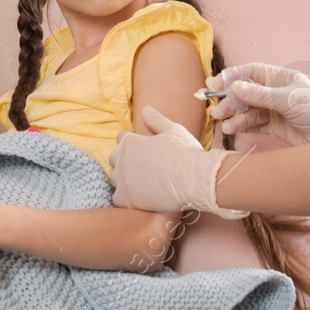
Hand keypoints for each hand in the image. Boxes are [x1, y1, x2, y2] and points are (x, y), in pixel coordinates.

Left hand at [108, 107, 247, 218]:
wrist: (195, 179)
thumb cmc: (185, 152)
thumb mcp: (173, 130)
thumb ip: (156, 120)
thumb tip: (145, 109)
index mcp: (130, 142)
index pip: (121, 138)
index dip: (132, 141)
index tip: (143, 147)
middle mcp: (122, 161)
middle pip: (115, 158)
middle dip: (125, 159)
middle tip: (144, 165)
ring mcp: (124, 182)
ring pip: (115, 179)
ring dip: (125, 179)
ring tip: (142, 182)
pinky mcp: (128, 200)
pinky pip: (118, 198)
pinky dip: (126, 198)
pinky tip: (140, 197)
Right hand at [207, 63, 309, 145]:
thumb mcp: (287, 100)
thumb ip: (260, 95)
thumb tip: (234, 87)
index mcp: (280, 77)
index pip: (251, 72)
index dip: (232, 77)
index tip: (215, 84)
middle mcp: (274, 92)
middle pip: (245, 93)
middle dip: (230, 101)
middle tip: (217, 111)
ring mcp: (273, 110)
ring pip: (247, 110)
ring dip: (234, 116)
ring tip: (224, 124)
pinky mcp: (274, 127)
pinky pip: (253, 124)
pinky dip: (242, 126)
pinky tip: (233, 129)